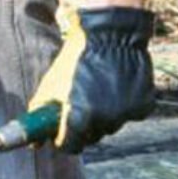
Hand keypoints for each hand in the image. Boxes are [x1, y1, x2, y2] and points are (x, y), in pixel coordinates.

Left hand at [29, 6, 155, 153]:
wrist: (109, 32)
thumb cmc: (75, 57)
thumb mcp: (51, 84)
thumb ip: (41, 113)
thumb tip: (34, 142)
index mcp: (79, 119)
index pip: (70, 146)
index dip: (63, 138)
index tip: (62, 131)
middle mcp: (104, 121)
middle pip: (91, 136)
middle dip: (84, 125)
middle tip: (81, 104)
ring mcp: (126, 114)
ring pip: (111, 124)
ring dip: (104, 113)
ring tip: (99, 86)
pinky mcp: (143, 105)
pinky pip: (130, 113)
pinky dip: (124, 103)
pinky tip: (118, 84)